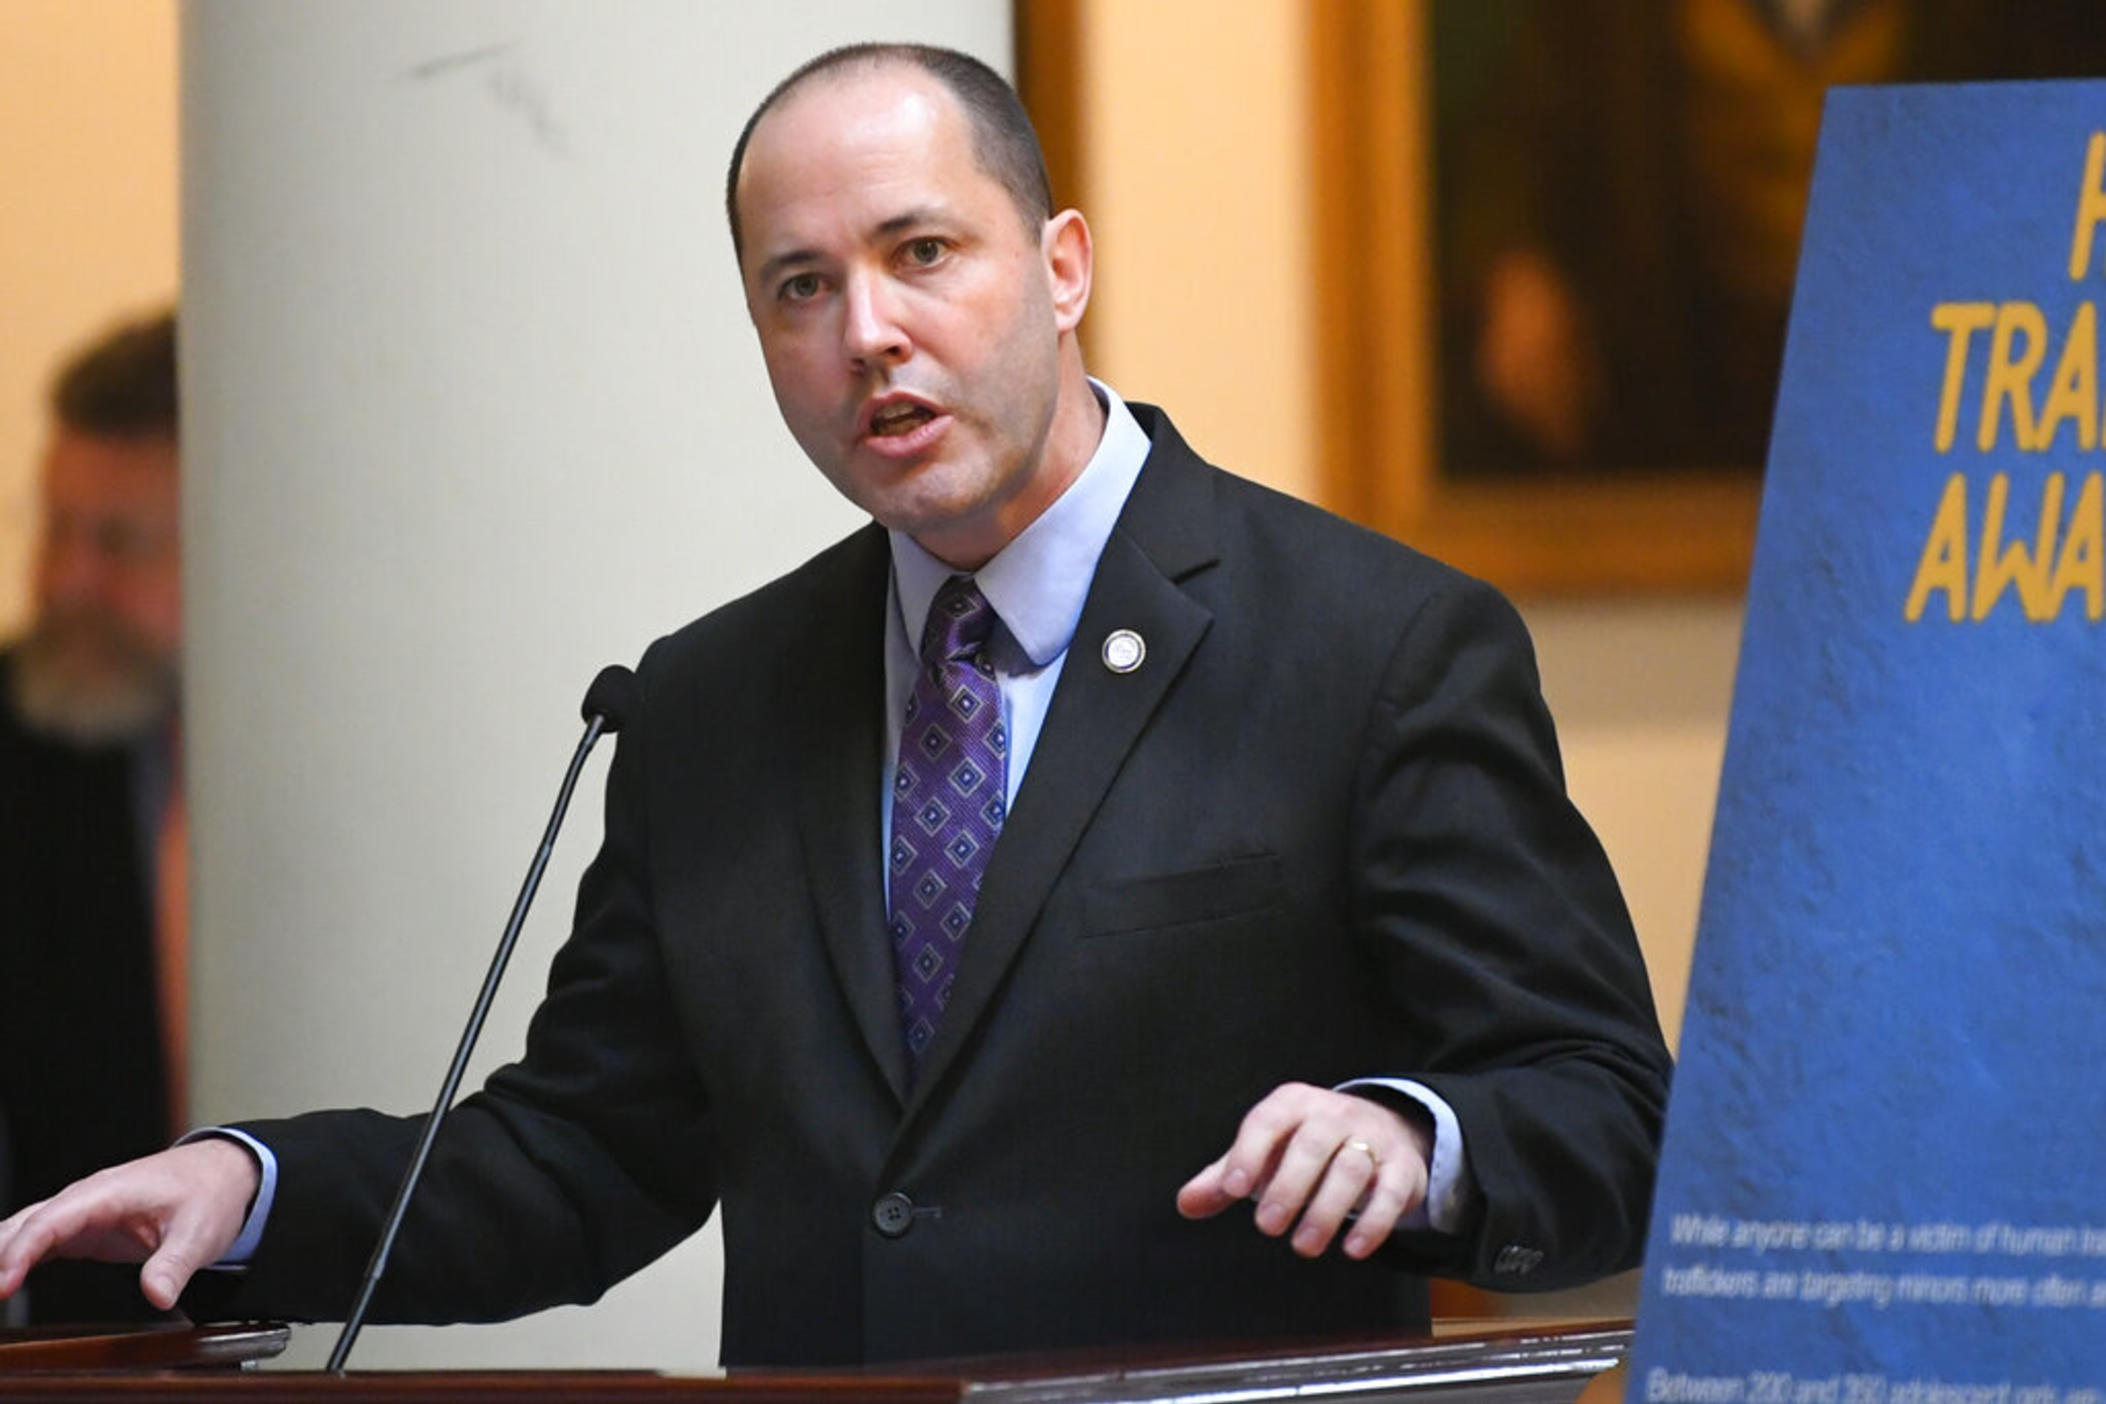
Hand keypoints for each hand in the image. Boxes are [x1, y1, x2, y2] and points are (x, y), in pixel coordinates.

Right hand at [0, 1138, 260, 1310]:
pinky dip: (14, 1258)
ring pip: (25, 1229)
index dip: (21, 1251)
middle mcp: (87, 1198)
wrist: (221, 1175)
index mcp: (109, 1192)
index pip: (51, 1220)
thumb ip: (175, 1263)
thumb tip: (158, 1297)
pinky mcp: (82, 1228)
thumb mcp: (200, 1232)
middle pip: (26, 1223)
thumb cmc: (209, 1195)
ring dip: (1, 1254)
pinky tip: (3, 1282)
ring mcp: (81, 1211)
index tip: (3, 1285)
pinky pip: (38, 1240)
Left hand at [1177, 1082, 1431, 1260]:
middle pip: (1313, 1144)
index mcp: (1293, 1104)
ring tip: (1303, 1246)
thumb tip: (1185, 1205)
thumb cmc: (1306, 1147)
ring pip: (1351, 1167)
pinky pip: (1391, 1190)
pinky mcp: (1402, 1167)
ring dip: (1327, 1209)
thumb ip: (1224, 1178)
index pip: (1268, 1120)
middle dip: (1289, 1186)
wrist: (1382, 1131)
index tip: (1233, 1189)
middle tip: (1267, 1227)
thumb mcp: (1265, 1154)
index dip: (1249, 1152)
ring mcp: (1372, 1138)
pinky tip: (1352, 1249)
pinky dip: (1375, 1222)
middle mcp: (1334, 1114)